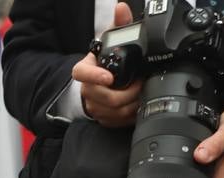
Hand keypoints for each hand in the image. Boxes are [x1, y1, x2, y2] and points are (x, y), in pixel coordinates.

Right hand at [73, 2, 141, 127]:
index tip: (109, 77)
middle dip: (126, 92)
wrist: (98, 85)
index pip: (82, 74)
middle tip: (140, 83)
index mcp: (85, 71)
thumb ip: (117, 25)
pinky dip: (130, 114)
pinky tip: (137, 105)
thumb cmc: (104, 63)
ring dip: (131, 104)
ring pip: (113, 111)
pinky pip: (117, 121)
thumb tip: (121, 7)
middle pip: (104, 97)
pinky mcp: (102, 118)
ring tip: (141, 94)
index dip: (95, 76)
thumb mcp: (110, 42)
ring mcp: (93, 106)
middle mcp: (87, 90)